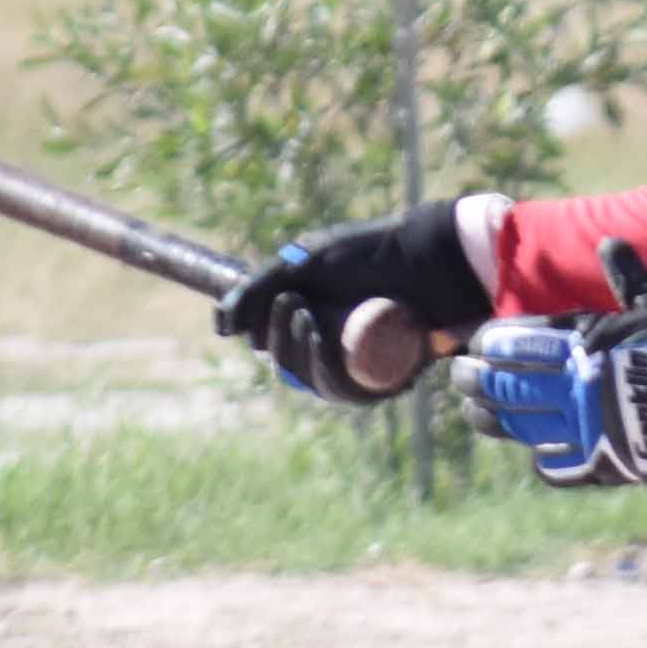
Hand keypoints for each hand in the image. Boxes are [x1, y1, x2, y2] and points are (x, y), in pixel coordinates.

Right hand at [213, 197, 489, 406]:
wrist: (426, 258)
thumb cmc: (367, 255)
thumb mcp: (302, 264)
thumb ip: (254, 289)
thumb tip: (220, 331)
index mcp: (311, 324)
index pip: (273, 347)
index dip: (264, 333)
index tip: (272, 303)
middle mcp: (334, 349)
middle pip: (289, 366)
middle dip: (281, 338)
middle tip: (293, 301)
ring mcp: (359, 366)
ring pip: (313, 381)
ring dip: (300, 353)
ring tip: (307, 316)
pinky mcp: (386, 380)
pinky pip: (347, 392)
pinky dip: (327, 370)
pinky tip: (322, 342)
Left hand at [468, 242, 646, 500]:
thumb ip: (630, 278)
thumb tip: (610, 241)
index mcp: (585, 344)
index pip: (520, 340)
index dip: (493, 342)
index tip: (479, 343)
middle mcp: (573, 385)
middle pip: (508, 384)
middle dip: (476, 379)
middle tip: (459, 376)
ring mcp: (582, 427)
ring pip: (519, 425)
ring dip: (490, 418)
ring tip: (473, 413)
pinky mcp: (599, 463)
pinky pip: (555, 464)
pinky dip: (541, 458)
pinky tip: (535, 451)